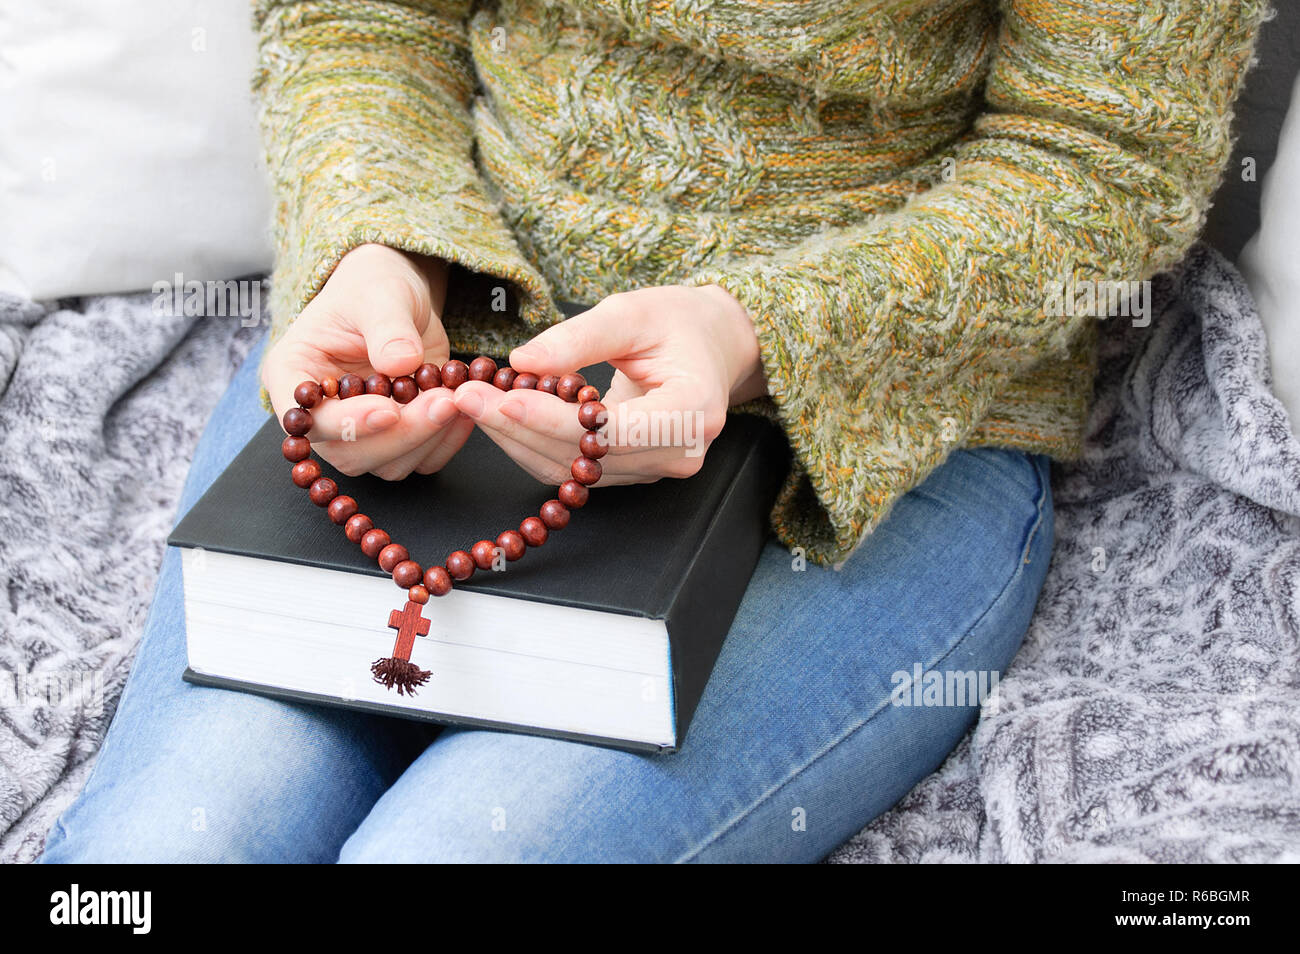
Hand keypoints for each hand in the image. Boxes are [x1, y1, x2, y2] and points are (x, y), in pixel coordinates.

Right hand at [261, 243, 474, 478]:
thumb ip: (387, 326)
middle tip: (443, 402)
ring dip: (427, 439)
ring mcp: (359, 433)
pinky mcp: (395, 438)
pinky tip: (466, 411)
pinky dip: (446, 442)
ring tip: (457, 398)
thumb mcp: (379, 292)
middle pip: (349, 453)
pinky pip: (420, 460)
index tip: (389, 409)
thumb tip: (400, 362)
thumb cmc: (374, 289)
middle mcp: (321, 414)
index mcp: (292, 375)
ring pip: (387, 464)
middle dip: (401, 434)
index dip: (346, 424)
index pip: (305, 418)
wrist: (400, 302)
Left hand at [451, 284, 766, 485]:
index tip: (505, 397)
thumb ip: (579, 337)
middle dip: (519, 426)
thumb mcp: (633, 311)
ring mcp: (655, 469)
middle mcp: (678, 453)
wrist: (710, 344)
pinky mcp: (631, 472)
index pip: (614, 431)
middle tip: (467, 394)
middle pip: (585, 456)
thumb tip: (523, 362)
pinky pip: (571, 469)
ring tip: (473, 401)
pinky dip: (530, 443)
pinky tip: (499, 416)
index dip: (554, 420)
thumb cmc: (679, 323)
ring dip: (516, 438)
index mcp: (694, 412)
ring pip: (570, 470)